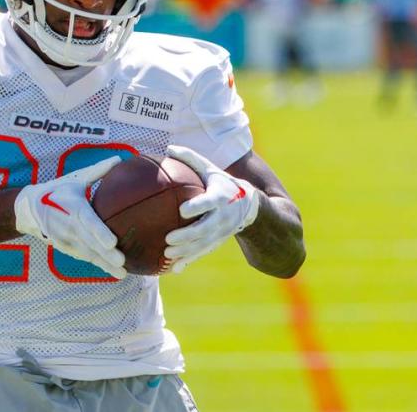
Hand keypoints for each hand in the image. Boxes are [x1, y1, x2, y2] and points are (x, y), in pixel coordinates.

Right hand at [14, 156, 126, 279]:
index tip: (113, 242)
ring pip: (87, 253)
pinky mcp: (65, 247)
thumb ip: (97, 171)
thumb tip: (119, 158)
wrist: (29, 208)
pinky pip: (83, 257)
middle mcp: (69, 225)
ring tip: (122, 273)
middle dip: (105, 254)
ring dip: (104, 263)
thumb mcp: (75, 179)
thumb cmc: (57, 190)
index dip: (99, 232)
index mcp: (73, 207)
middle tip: (122, 262)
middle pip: (90, 242)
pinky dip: (97, 265)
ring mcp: (65, 239)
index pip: (87, 221)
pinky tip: (112, 272)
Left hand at [164, 145, 258, 272]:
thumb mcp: (211, 169)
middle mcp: (223, 217)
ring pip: (204, 245)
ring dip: (186, 252)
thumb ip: (190, 158)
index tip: (182, 210)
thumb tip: (168, 148)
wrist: (249, 205)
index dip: (198, 206)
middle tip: (168, 239)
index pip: (209, 202)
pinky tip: (174, 268)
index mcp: (220, 197)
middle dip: (188, 236)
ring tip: (167, 255)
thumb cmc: (222, 183)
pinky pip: (203, 253)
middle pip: (205, 229)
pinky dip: (189, 261)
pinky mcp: (218, 242)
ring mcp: (221, 232)